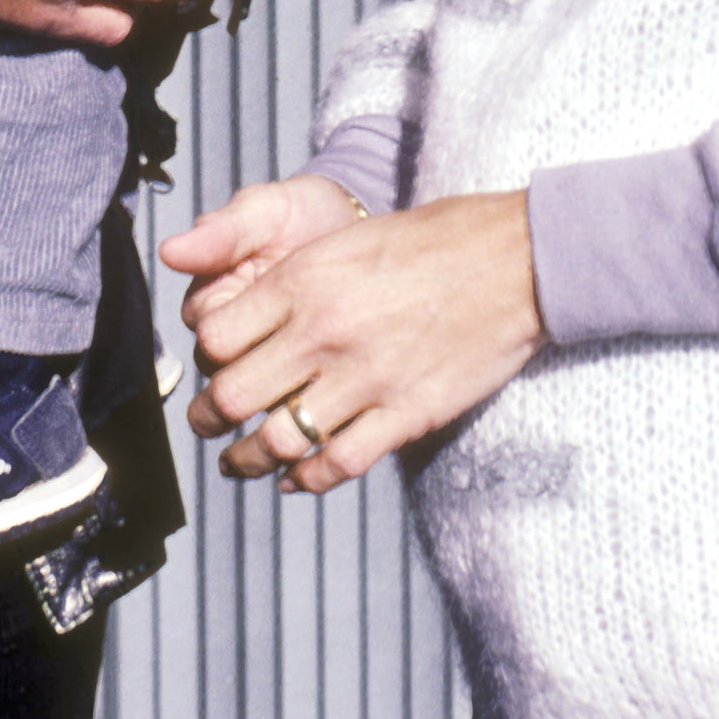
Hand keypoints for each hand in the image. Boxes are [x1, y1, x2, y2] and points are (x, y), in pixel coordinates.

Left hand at [161, 183, 541, 493]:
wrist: (513, 259)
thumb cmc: (431, 241)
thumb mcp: (343, 239)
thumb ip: (283, 272)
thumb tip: (231, 292)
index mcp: (303, 279)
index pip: (217, 338)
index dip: (205, 359)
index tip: (210, 368)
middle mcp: (324, 331)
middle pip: (234, 395)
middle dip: (208, 419)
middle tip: (205, 425)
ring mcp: (365, 377)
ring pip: (278, 440)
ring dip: (248, 459)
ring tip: (239, 461)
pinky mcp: (405, 414)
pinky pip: (338, 463)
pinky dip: (307, 479)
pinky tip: (296, 477)